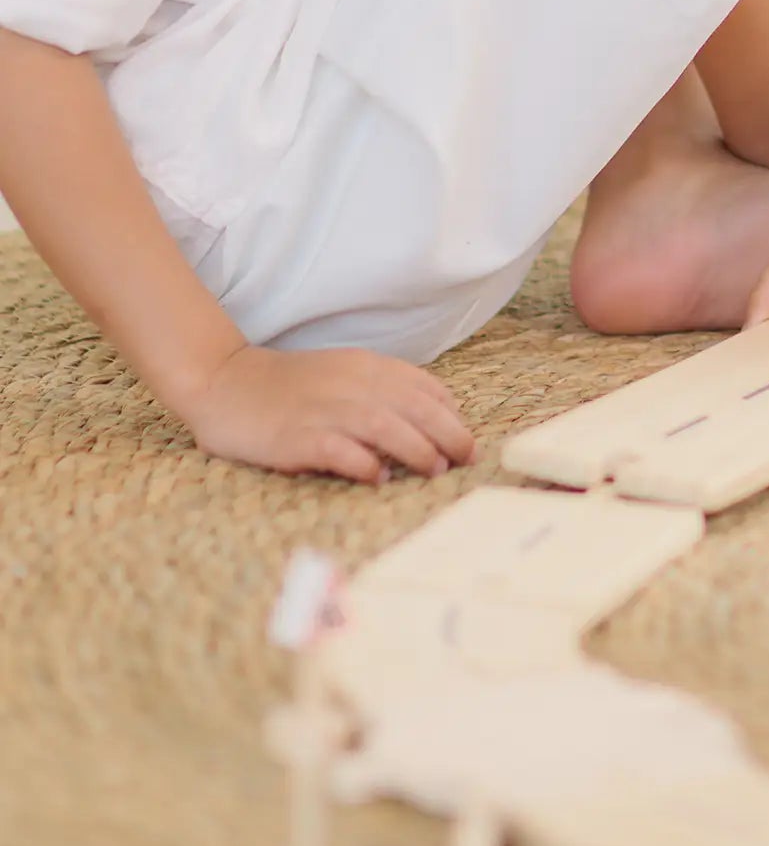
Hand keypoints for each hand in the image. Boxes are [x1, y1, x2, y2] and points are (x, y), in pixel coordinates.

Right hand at [181, 341, 476, 482]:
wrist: (224, 381)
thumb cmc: (290, 386)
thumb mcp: (344, 375)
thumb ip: (384, 390)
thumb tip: (431, 419)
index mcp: (366, 367)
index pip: (425, 386)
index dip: (453, 414)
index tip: (466, 440)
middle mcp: (351, 384)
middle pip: (415, 407)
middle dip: (449, 434)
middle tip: (465, 459)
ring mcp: (324, 410)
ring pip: (386, 426)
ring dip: (417, 449)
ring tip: (435, 470)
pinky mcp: (296, 437)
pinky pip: (339, 450)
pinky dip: (364, 464)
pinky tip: (379, 478)